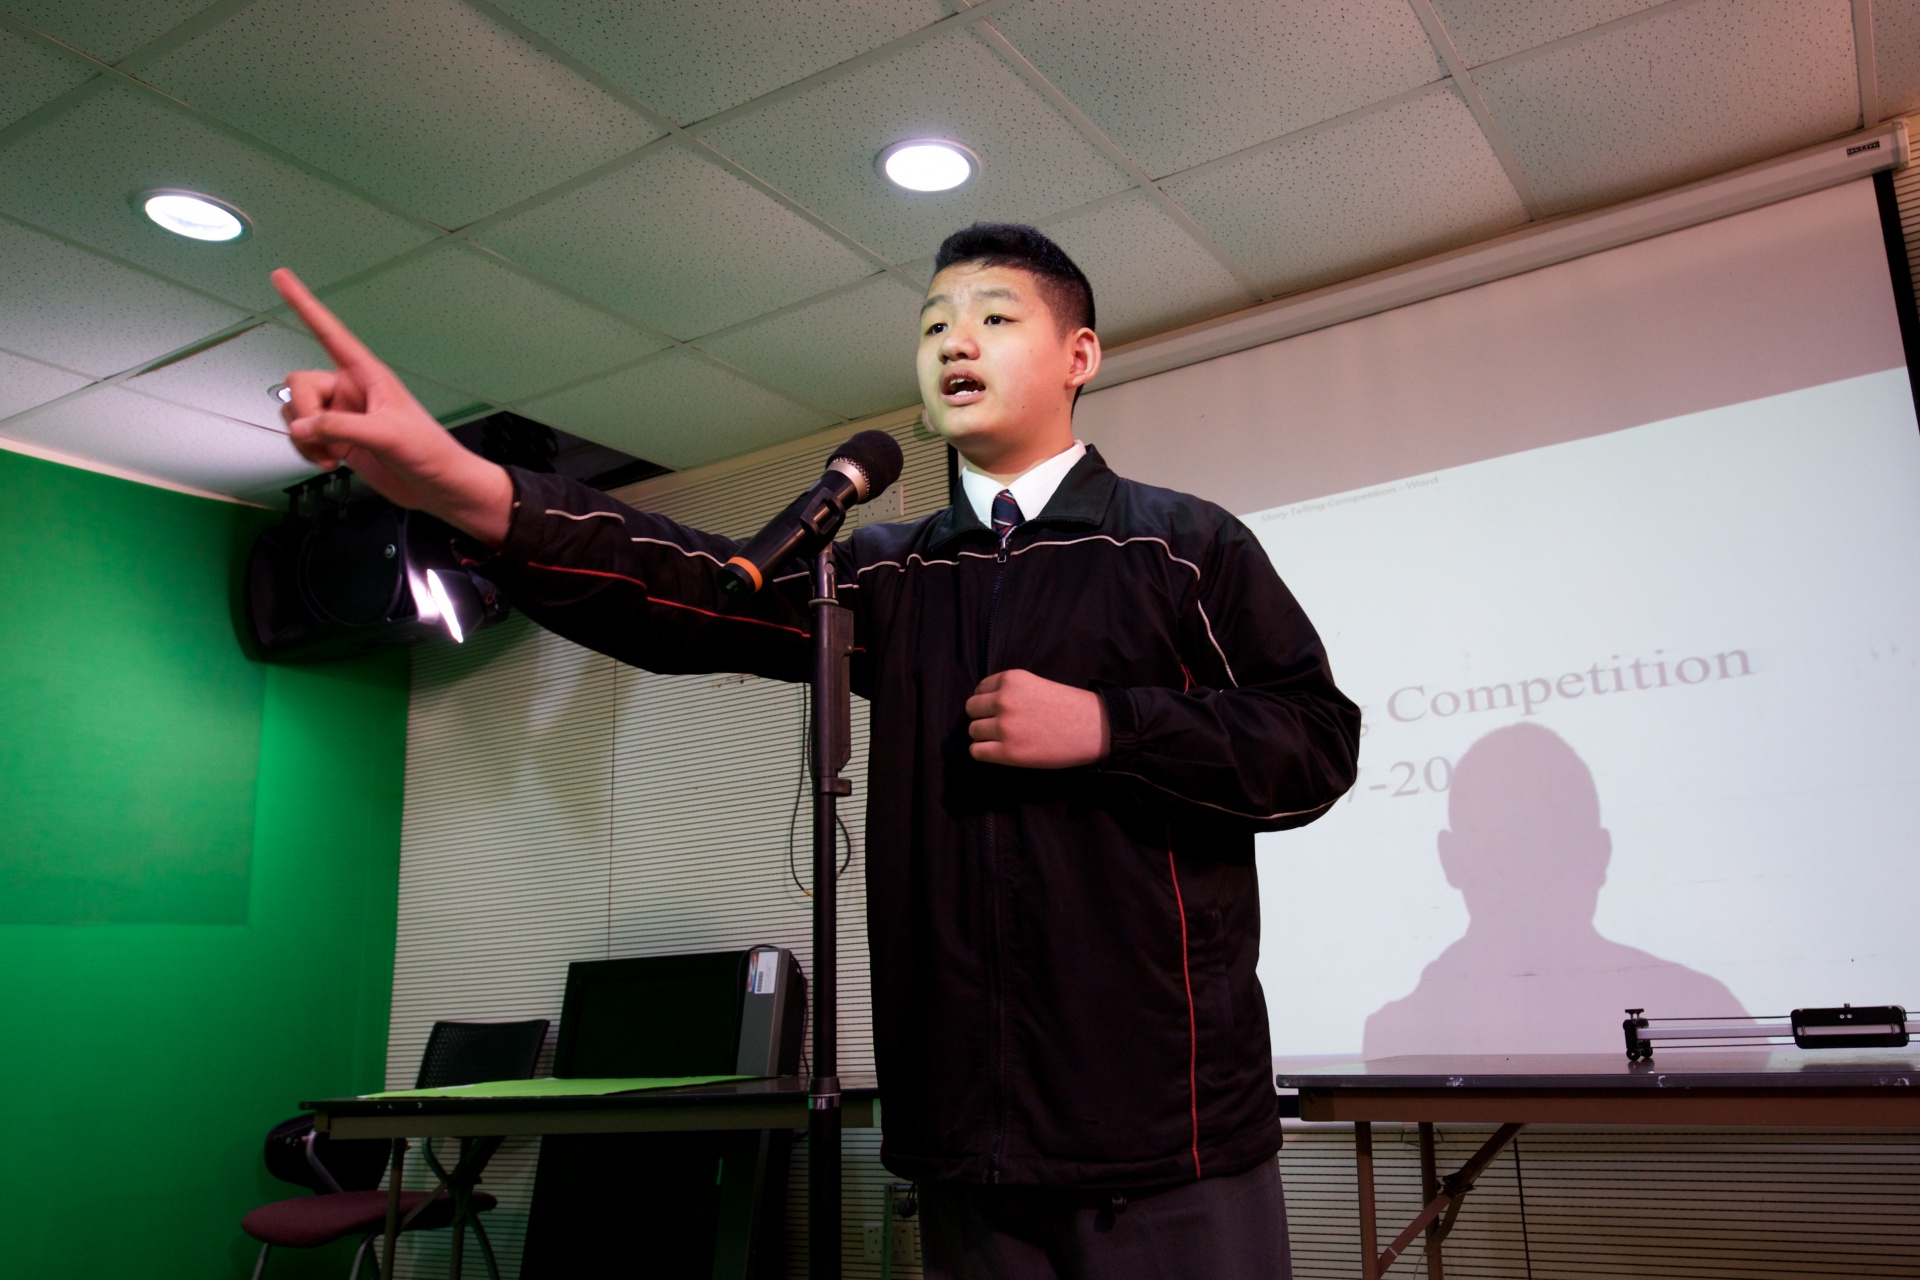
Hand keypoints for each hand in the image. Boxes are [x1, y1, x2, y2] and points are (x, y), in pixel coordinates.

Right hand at [271, 268, 512, 545]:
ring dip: (304, 436)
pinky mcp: (337, 439)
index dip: (304, 305)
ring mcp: (341, 415)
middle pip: (298, 383)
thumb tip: (300, 426)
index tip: (281, 277)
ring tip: (330, 455)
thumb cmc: (430, 452)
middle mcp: (350, 389)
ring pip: (295, 412)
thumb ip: (340, 427)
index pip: (329, 333)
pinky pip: (302, 435)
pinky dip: (306, 449)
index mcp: (367, 374)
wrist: (437, 487)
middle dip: (303, 412)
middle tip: (321, 437)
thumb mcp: (387, 435)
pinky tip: (328, 461)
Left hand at [965, 669, 1110, 767]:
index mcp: (1011, 680)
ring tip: (1005, 739)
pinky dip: (984, 752)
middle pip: (971, 709)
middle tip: (1001, 725)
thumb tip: (984, 706)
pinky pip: (977, 751)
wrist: (1094, 728)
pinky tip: (1000, 751)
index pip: (979, 689)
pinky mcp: (1008, 752)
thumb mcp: (1036, 685)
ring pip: (973, 731)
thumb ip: (1010, 691)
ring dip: (985, 736)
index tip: (1001, 709)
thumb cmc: (1070, 707)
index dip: (988, 701)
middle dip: (983, 717)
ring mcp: (1004, 727)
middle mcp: (1003, 700)